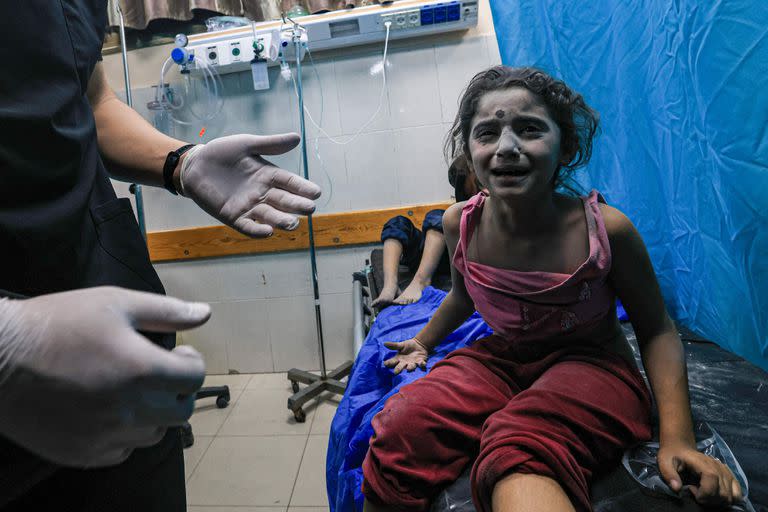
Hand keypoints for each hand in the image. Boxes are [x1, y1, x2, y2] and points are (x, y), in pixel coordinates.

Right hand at [0, 287, 209, 467]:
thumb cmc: (57, 324)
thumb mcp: (115, 303)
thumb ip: (165, 311)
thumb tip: (205, 313)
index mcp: (141, 370)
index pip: (195, 378)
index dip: (191, 362)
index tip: (177, 353)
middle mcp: (129, 408)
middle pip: (181, 410)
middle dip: (178, 389)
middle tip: (159, 372)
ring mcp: (106, 435)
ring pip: (155, 432)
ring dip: (155, 412)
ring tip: (132, 390)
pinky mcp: (84, 453)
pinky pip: (124, 450)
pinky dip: (126, 433)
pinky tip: (108, 410)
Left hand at [179, 133, 321, 237]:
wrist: (194, 165)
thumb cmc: (222, 153)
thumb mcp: (246, 144)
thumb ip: (271, 145)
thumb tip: (297, 138)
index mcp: (268, 175)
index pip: (290, 183)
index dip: (303, 188)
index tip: (317, 193)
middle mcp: (262, 193)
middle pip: (284, 201)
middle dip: (297, 206)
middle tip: (310, 209)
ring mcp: (249, 206)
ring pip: (270, 216)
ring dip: (282, 220)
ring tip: (292, 223)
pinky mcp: (233, 217)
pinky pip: (248, 226)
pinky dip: (258, 230)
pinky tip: (268, 231)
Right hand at [383, 338, 428, 373]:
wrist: (419, 344)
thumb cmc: (408, 346)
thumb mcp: (401, 345)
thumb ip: (393, 345)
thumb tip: (384, 343)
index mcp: (399, 359)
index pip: (393, 362)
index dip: (389, 363)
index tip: (385, 364)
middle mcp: (405, 363)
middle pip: (401, 367)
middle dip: (398, 369)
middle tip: (395, 372)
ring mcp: (413, 363)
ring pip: (411, 367)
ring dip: (410, 368)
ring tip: (409, 368)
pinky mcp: (420, 362)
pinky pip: (421, 364)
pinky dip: (422, 364)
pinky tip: (422, 363)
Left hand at [657, 443, 742, 506]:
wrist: (680, 446)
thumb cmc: (672, 454)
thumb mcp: (664, 462)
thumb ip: (669, 475)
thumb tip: (677, 489)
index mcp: (704, 464)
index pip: (712, 483)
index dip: (702, 493)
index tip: (690, 489)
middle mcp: (718, 467)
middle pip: (723, 493)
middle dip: (709, 500)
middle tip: (696, 493)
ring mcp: (725, 471)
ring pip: (731, 496)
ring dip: (718, 501)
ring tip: (704, 494)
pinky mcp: (729, 475)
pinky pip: (738, 492)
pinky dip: (729, 498)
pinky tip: (715, 494)